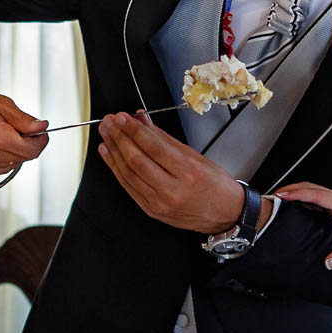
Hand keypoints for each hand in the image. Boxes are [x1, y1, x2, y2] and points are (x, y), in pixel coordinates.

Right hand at [0, 79, 48, 176]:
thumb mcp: (0, 103)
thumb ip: (23, 120)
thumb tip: (41, 127)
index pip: (32, 151)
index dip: (40, 141)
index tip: (41, 134)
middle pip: (22, 159)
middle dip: (26, 145)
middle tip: (18, 129)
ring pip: (9, 166)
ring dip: (11, 152)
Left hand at [97, 112, 245, 233]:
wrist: (224, 214)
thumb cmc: (216, 185)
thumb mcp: (197, 157)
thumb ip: (166, 139)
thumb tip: (144, 122)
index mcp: (189, 174)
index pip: (154, 148)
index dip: (135, 130)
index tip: (123, 117)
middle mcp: (173, 191)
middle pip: (137, 161)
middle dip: (120, 138)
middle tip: (110, 122)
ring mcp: (159, 204)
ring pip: (128, 174)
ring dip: (114, 151)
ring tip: (106, 134)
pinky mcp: (151, 211)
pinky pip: (128, 187)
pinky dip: (116, 169)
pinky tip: (109, 154)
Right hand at [275, 182, 331, 268]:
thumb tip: (328, 262)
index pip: (318, 194)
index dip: (298, 193)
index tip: (281, 195)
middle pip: (311, 188)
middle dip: (290, 190)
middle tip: (270, 198)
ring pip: (313, 193)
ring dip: (295, 194)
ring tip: (276, 202)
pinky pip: (318, 200)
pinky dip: (303, 200)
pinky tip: (294, 208)